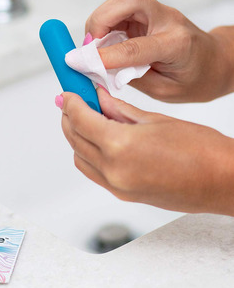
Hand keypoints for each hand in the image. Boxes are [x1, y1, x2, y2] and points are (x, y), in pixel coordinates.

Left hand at [58, 88, 233, 214]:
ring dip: (76, 137)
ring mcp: (116, 186)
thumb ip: (119, 110)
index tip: (68, 93)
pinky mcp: (122, 195)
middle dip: (69, 117)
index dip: (70, 103)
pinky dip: (87, 154)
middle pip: (75, 139)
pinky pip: (92, 172)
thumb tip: (98, 98)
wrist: (223, 181)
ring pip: (80, 157)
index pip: (80, 119)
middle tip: (73, 101)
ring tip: (86, 118)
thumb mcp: (155, 119)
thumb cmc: (201, 150)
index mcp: (120, 146)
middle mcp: (113, 170)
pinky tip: (97, 139)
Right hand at [85, 0, 233, 102]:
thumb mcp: (164, 90)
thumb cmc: (194, 79)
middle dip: (100, 19)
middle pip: (130, 0)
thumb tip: (99, 68)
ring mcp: (158, 12)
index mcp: (177, 45)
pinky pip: (119, 7)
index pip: (134, 47)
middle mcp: (168, 21)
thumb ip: (131, 77)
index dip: (105, 55)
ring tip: (94, 45)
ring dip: (99, 20)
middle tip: (89, 45)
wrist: (214, 62)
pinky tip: (102, 41)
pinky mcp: (147, 11)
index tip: (82, 62)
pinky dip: (103, 22)